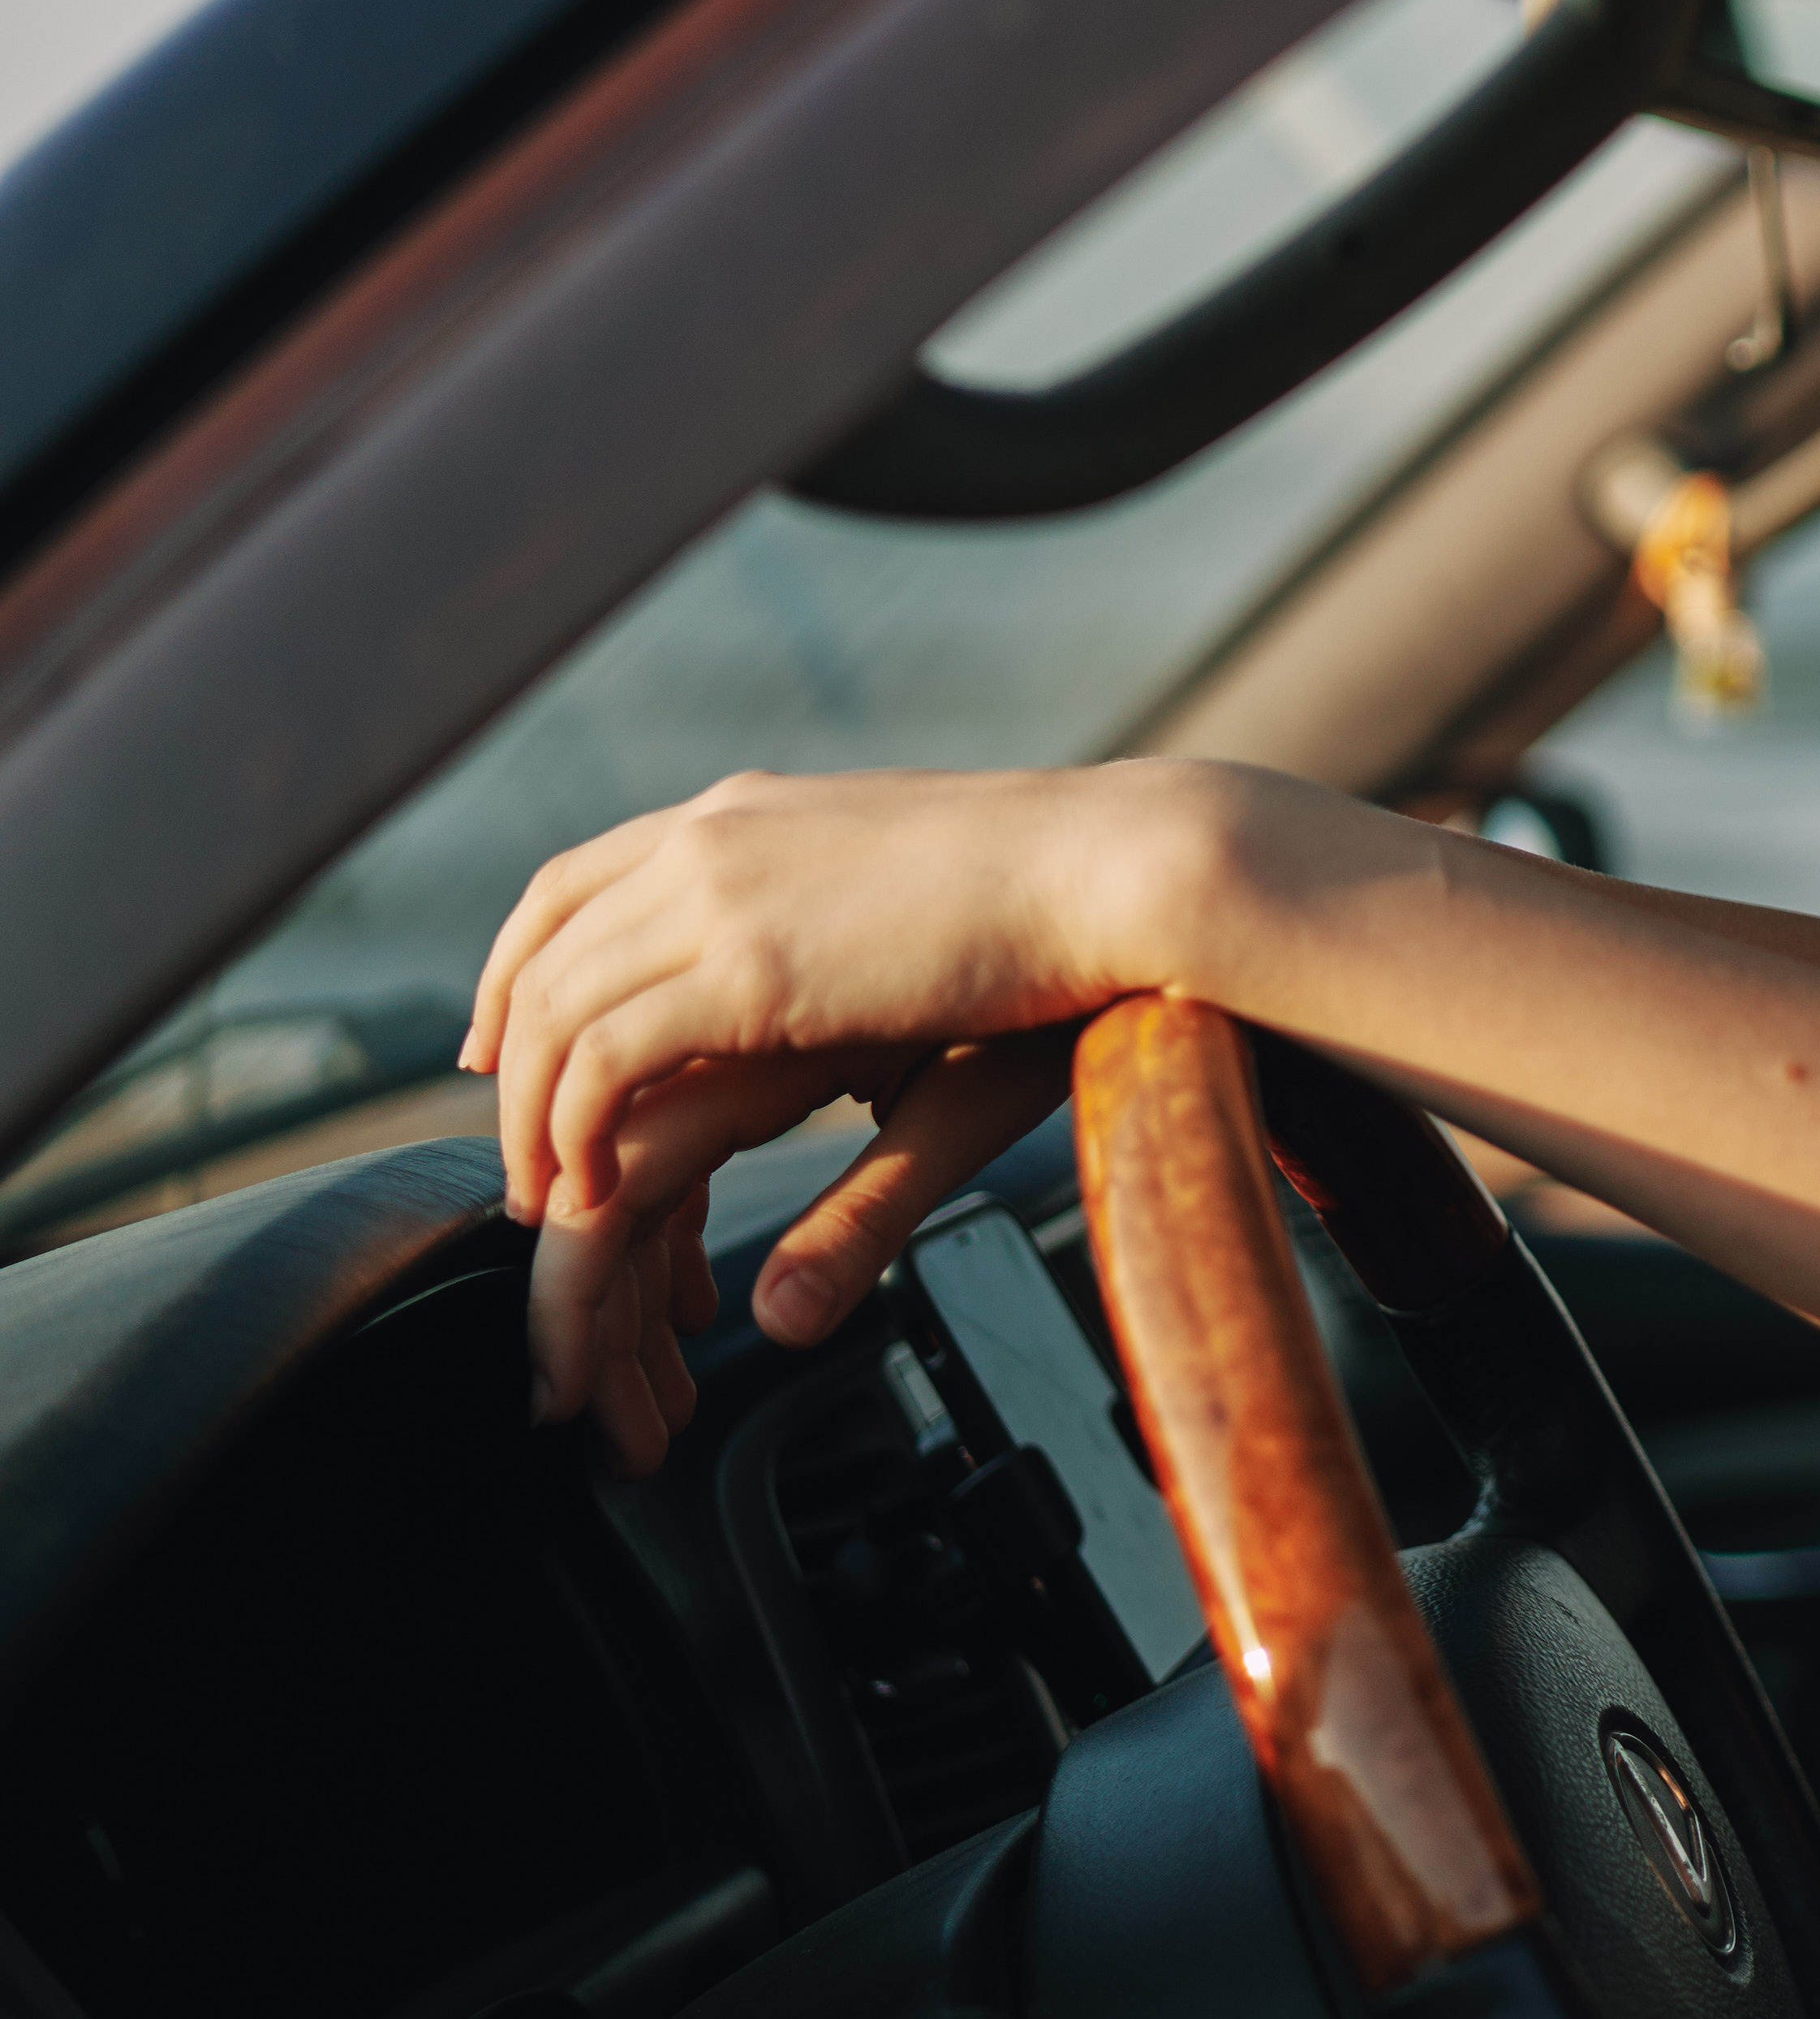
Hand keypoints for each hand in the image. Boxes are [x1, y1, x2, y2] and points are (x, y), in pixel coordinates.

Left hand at [473, 761, 1220, 1469]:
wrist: (1119, 867)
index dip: (514, 968)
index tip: (502, 1047)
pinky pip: (602, 1058)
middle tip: (519, 1157)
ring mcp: (720, 895)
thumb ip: (841, 953)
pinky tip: (597, 1190)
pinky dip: (576, 1130)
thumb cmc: (1058, 903)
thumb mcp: (908, 920)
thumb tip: (831, 1021)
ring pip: (555, 1011)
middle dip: (510, 1063)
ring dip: (533, 1118)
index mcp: (751, 815)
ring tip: (553, 1202)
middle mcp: (712, 839)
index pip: (572, 881)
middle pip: (543, 951)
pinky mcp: (746, 967)